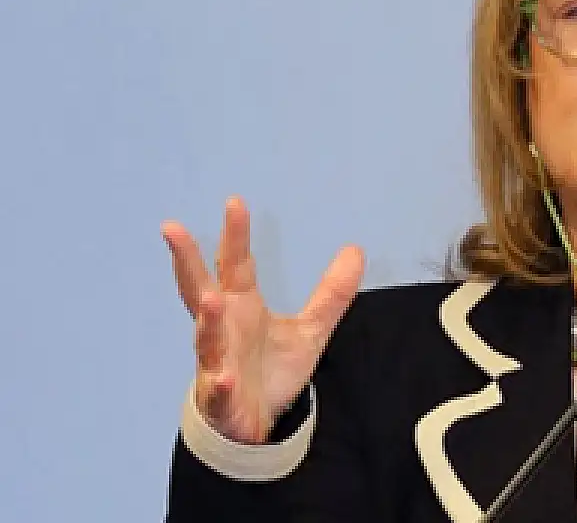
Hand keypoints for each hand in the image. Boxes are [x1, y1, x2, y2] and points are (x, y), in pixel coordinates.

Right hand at [163, 196, 364, 444]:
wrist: (255, 421)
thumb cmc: (270, 369)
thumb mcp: (309, 329)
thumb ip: (331, 294)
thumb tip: (356, 250)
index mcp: (241, 306)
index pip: (235, 264)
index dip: (235, 234)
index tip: (234, 202)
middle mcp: (222, 328)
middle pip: (199, 288)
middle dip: (187, 261)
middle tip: (173, 229)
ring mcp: (217, 361)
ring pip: (206, 336)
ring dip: (208, 320)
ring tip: (211, 299)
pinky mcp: (221, 396)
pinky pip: (219, 387)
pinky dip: (221, 382)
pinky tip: (226, 377)